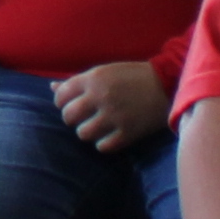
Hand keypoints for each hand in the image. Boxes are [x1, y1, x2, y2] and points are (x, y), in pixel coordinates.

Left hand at [51, 59, 168, 153]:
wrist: (167, 85)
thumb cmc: (132, 76)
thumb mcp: (104, 72)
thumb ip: (78, 81)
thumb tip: (52, 87)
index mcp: (93, 79)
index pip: (61, 96)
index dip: (62, 102)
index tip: (71, 104)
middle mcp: (100, 97)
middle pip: (68, 117)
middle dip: (73, 118)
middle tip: (84, 117)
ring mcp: (113, 116)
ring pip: (83, 134)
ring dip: (88, 131)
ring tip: (97, 126)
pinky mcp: (127, 133)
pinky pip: (102, 147)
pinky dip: (103, 143)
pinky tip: (110, 136)